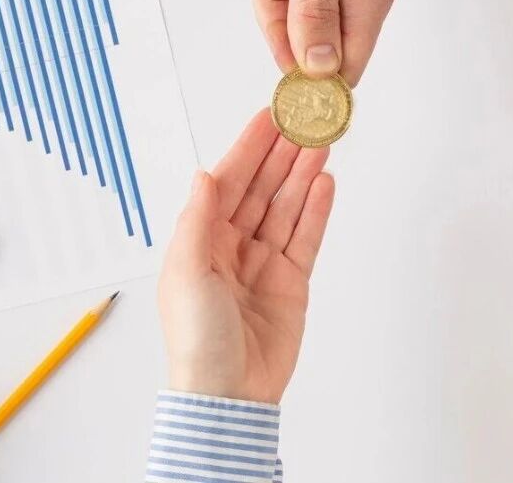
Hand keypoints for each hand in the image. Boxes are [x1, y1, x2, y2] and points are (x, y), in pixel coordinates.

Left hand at [158, 110, 334, 402]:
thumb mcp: (186, 272)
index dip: (248, 149)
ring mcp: (264, 263)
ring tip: (322, 143)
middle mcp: (232, 246)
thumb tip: (204, 175)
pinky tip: (326, 183)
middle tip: (305, 122)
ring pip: (287, 207)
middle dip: (282, 154)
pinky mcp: (292, 281)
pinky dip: (317, 210)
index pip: (228, 182)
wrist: (228, 393)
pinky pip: (306, 237)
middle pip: (262, 189)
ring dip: (303, 175)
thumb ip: (198, 220)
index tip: (268, 119)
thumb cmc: (196, 340)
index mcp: (200, 240)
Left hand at [255, 0, 395, 86]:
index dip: (310, 83)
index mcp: (368, 0)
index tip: (276, 69)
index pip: (345, 72)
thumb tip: (321, 67)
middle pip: (314, 52)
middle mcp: (362, 1)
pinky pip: (290, 1)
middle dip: (282, 25)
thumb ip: (314, 9)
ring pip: (295, 26)